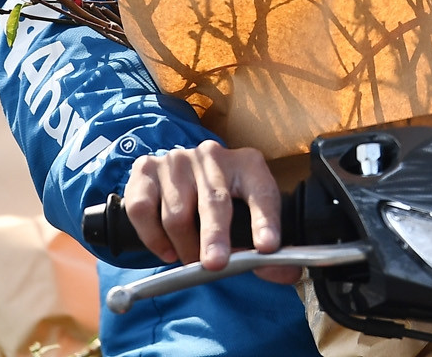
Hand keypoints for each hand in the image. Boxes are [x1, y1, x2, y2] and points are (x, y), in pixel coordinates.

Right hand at [121, 140, 299, 283]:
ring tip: (191, 261)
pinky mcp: (146, 170)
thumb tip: (287, 274)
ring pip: (177, 213)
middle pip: (215, 201)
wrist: (178, 177)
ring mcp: (177, 160)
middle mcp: (212, 155)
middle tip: (215, 265)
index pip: (261, 192)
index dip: (265, 221)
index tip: (267, 247)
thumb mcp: (247, 217)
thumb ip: (265, 248)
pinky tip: (166, 250)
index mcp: (247, 164)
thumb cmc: (221, 202)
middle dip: (215, 237)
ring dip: (184, 246)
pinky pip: (144, 210)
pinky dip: (153, 238)